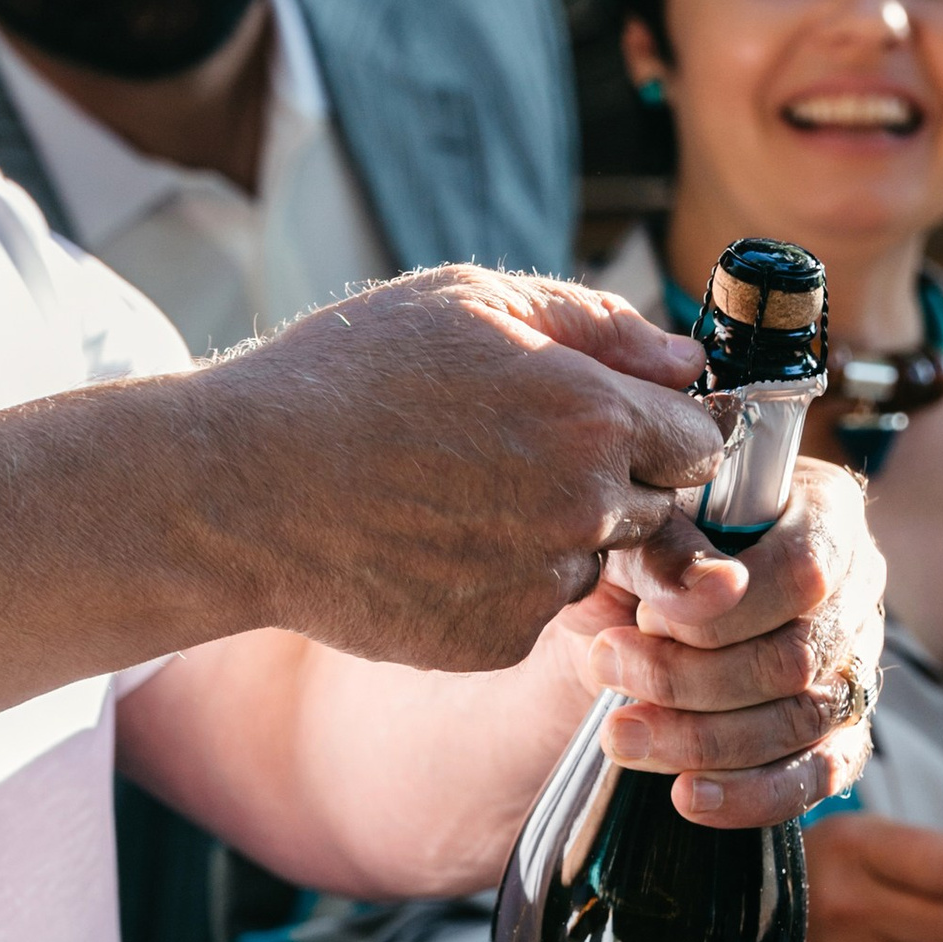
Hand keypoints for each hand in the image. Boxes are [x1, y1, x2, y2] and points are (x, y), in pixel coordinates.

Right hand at [204, 266, 722, 672]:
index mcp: (592, 414)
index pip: (701, 439)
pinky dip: (498, 583)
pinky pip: (530, 609)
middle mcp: (583, 508)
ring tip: (456, 495)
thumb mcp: (470, 300)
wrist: (241, 489)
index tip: (618, 419)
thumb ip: (597, 324)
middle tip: (512, 454)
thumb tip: (684, 361)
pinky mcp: (495, 641)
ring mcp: (540, 583)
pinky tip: (429, 543)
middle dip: (609, 481)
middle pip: (655, 506)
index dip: (663, 425)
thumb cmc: (347, 376)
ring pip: (591, 561)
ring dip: (553, 535)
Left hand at [575, 456, 885, 830]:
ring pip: (801, 720)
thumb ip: (664, 551)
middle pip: (797, 656)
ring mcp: (854, 665)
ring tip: (621, 735)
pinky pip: (821, 776)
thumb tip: (714, 588)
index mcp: (823, 513)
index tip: (643, 618)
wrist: (620, 620)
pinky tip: (687, 796)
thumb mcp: (633, 537)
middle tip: (607, 668)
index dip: (725, 612)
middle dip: (691, 677)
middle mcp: (854, 588)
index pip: (803, 572)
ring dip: (701, 738)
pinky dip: (751, 794)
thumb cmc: (639, 561)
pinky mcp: (840, 733)